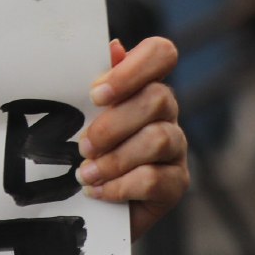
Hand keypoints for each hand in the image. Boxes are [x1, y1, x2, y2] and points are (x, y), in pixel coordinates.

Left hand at [80, 37, 187, 239]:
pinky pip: (154, 179)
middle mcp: (166, 113)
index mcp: (143, 86)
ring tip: (85, 172)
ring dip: (114, 158)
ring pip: (158, 139)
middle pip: (158, 99)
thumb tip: (114, 47)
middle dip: (113, 124)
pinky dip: (119, 186)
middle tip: (83, 145)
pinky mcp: (176, 183)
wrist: (86, 207)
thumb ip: (95, 82)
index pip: (162, 54)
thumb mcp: (79, 115)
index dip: (135, 68)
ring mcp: (176, 148)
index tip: (96, 94)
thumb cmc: (81, 150)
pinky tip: (96, 190)